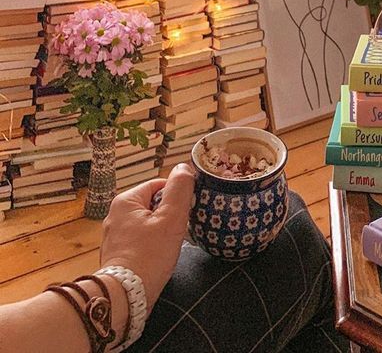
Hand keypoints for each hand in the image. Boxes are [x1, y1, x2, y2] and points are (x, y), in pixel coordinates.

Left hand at [100, 164, 194, 309]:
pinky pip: (139, 240)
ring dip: (160, 232)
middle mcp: (115, 214)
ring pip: (147, 223)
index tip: (184, 214)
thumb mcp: (171, 218)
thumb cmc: (149, 255)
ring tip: (168, 247)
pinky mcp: (115, 253)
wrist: (124, 297)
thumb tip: (183, 167)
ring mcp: (113, 235)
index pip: (159, 185)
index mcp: (125, 200)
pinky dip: (150, 245)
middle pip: (152, 204)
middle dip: (168, 216)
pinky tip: (157, 257)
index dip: (176, 197)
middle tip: (178, 232)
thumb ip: (179, 190)